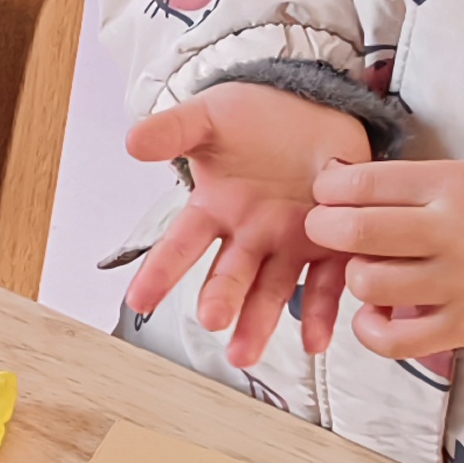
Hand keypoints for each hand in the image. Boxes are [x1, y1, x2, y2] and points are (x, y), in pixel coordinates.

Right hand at [121, 84, 372, 367]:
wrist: (314, 108)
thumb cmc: (256, 117)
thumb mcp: (211, 117)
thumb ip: (173, 129)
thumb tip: (132, 142)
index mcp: (215, 209)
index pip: (180, 245)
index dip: (159, 272)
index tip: (138, 302)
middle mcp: (249, 236)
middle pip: (229, 275)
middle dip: (220, 299)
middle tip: (212, 320)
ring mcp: (289, 244)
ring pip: (273, 289)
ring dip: (261, 322)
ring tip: (247, 354)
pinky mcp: (332, 244)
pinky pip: (326, 282)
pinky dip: (322, 312)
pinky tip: (317, 341)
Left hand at [302, 158, 463, 356]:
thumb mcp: (459, 176)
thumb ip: (400, 182)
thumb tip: (331, 181)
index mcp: (452, 187)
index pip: (366, 184)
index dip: (330, 190)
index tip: (326, 195)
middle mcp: (455, 234)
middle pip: (358, 232)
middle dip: (326, 228)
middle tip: (327, 229)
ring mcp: (461, 284)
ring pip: (369, 284)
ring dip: (356, 276)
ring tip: (371, 269)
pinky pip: (394, 340)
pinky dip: (370, 330)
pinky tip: (374, 313)